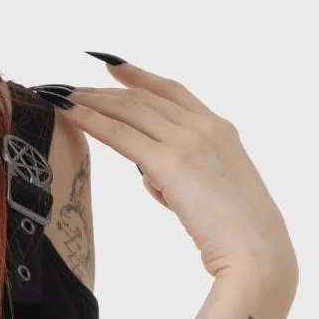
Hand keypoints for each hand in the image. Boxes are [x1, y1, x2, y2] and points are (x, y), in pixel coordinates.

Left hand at [64, 59, 297, 282]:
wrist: (258, 252)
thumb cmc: (236, 235)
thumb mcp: (211, 192)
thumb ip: (181, 174)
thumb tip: (149, 173)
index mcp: (220, 130)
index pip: (172, 91)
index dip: (140, 76)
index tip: (113, 65)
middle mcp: (205, 126)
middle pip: (144, 98)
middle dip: (103, 90)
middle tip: (70, 87)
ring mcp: (189, 141)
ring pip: (129, 110)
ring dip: (90, 100)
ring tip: (60, 97)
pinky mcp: (170, 162)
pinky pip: (120, 134)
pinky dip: (90, 120)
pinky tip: (68, 113)